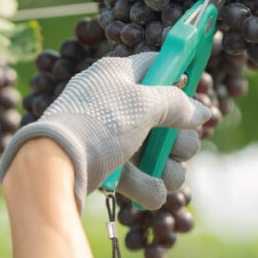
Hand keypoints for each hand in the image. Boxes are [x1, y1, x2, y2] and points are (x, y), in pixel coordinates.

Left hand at [0, 53, 209, 211]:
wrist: (55, 166)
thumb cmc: (98, 124)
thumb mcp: (142, 104)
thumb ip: (177, 104)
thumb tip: (202, 111)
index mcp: (118, 75)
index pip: (157, 64)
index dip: (179, 76)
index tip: (195, 90)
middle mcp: (116, 102)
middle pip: (167, 117)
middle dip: (179, 138)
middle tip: (175, 146)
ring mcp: (111, 136)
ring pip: (158, 151)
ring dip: (167, 167)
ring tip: (161, 174)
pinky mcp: (107, 166)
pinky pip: (140, 176)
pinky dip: (147, 185)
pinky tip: (148, 192)